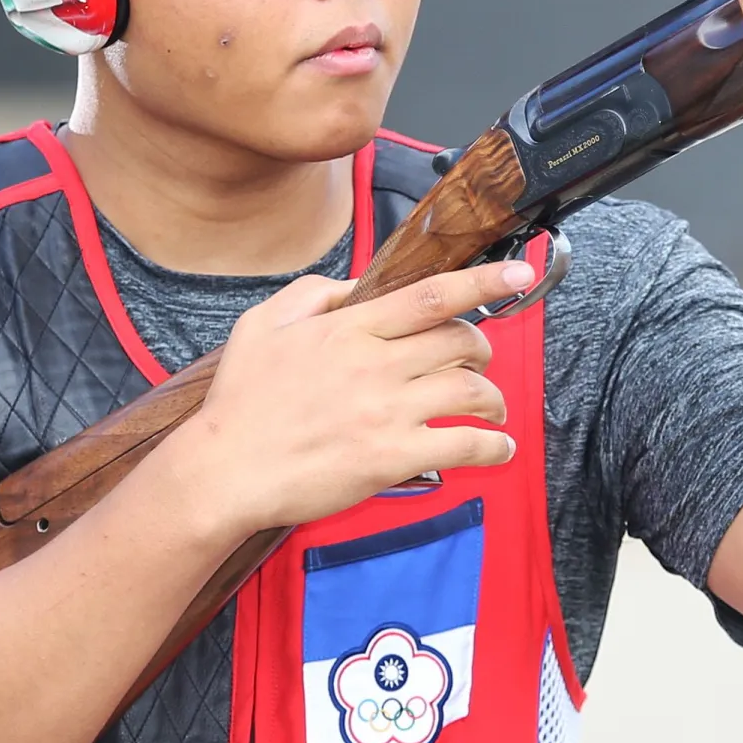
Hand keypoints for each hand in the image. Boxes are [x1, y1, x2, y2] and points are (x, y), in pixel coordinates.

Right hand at [149, 258, 528, 542]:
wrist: (224, 471)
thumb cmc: (239, 402)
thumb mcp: (261, 325)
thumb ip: (312, 294)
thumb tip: (356, 285)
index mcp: (349, 328)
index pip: (430, 295)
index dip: (482, 279)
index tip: (518, 271)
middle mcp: (375, 364)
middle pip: (460, 341)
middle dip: (482, 347)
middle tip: (477, 360)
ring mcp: (387, 412)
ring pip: (471, 390)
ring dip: (493, 398)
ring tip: (491, 409)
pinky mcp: (393, 457)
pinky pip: (464, 444)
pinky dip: (493, 445)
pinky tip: (499, 448)